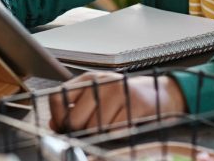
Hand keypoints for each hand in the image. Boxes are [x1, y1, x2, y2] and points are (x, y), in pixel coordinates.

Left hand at [49, 71, 185, 131]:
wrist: (159, 94)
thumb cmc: (124, 98)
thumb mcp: (98, 98)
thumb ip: (75, 109)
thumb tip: (54, 125)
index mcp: (89, 79)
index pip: (58, 97)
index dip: (58, 118)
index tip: (65, 128)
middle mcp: (101, 82)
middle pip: (74, 118)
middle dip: (80, 132)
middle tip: (93, 130)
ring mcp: (118, 90)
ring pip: (94, 128)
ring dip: (101, 135)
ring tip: (112, 125)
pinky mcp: (135, 102)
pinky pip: (115, 130)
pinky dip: (117, 134)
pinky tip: (124, 125)